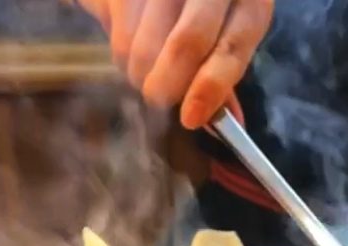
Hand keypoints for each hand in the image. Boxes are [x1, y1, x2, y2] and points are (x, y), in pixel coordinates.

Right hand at [78, 0, 273, 128]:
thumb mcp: (232, 21)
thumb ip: (224, 71)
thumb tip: (226, 122)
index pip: (230, 49)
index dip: (210, 89)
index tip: (190, 118)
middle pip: (184, 46)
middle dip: (167, 87)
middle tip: (160, 99)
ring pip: (141, 45)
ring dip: (138, 72)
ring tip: (145, 65)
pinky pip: (115, 30)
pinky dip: (120, 47)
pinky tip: (130, 35)